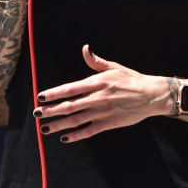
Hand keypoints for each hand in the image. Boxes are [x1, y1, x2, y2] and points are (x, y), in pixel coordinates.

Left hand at [33, 45, 169, 142]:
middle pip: (69, 105)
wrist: (151, 95)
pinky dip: (76, 135)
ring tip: (44, 128)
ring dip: (59, 124)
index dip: (54, 93)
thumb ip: (95, 61)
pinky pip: (89, 130)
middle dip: (50, 110)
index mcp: (97, 82)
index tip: (41, 96)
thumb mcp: (113, 67)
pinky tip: (64, 138)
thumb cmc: (131, 79)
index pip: (70, 88)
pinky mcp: (109, 123)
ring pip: (76, 120)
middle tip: (36, 114)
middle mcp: (97, 97)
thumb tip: (85, 49)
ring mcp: (103, 111)